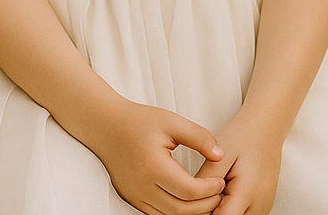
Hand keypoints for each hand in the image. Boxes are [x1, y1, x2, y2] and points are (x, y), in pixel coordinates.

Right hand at [85, 101, 226, 214]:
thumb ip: (199, 137)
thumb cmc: (139, 121)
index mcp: (153, 167)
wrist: (106, 127)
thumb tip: (219, 155)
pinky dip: (175, 212)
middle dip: (205, 205)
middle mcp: (142, 187)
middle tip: (218, 193)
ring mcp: (135, 196)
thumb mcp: (172, 121)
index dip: (210, 190)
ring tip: (207, 199)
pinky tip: (188, 201)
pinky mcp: (132, 199)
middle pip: (181, 210)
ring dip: (191, 213)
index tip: (221, 181)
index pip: (188, 191)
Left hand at [197, 119, 282, 214]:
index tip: (194, 198)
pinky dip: (230, 209)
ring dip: (221, 211)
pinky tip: (223, 194)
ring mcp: (263, 208)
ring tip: (213, 191)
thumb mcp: (220, 155)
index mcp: (248, 192)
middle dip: (211, 211)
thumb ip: (204, 180)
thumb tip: (190, 199)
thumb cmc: (242, 137)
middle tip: (201, 192)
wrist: (265, 128)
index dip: (203, 211)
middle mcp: (259, 205)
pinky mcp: (263, 207)